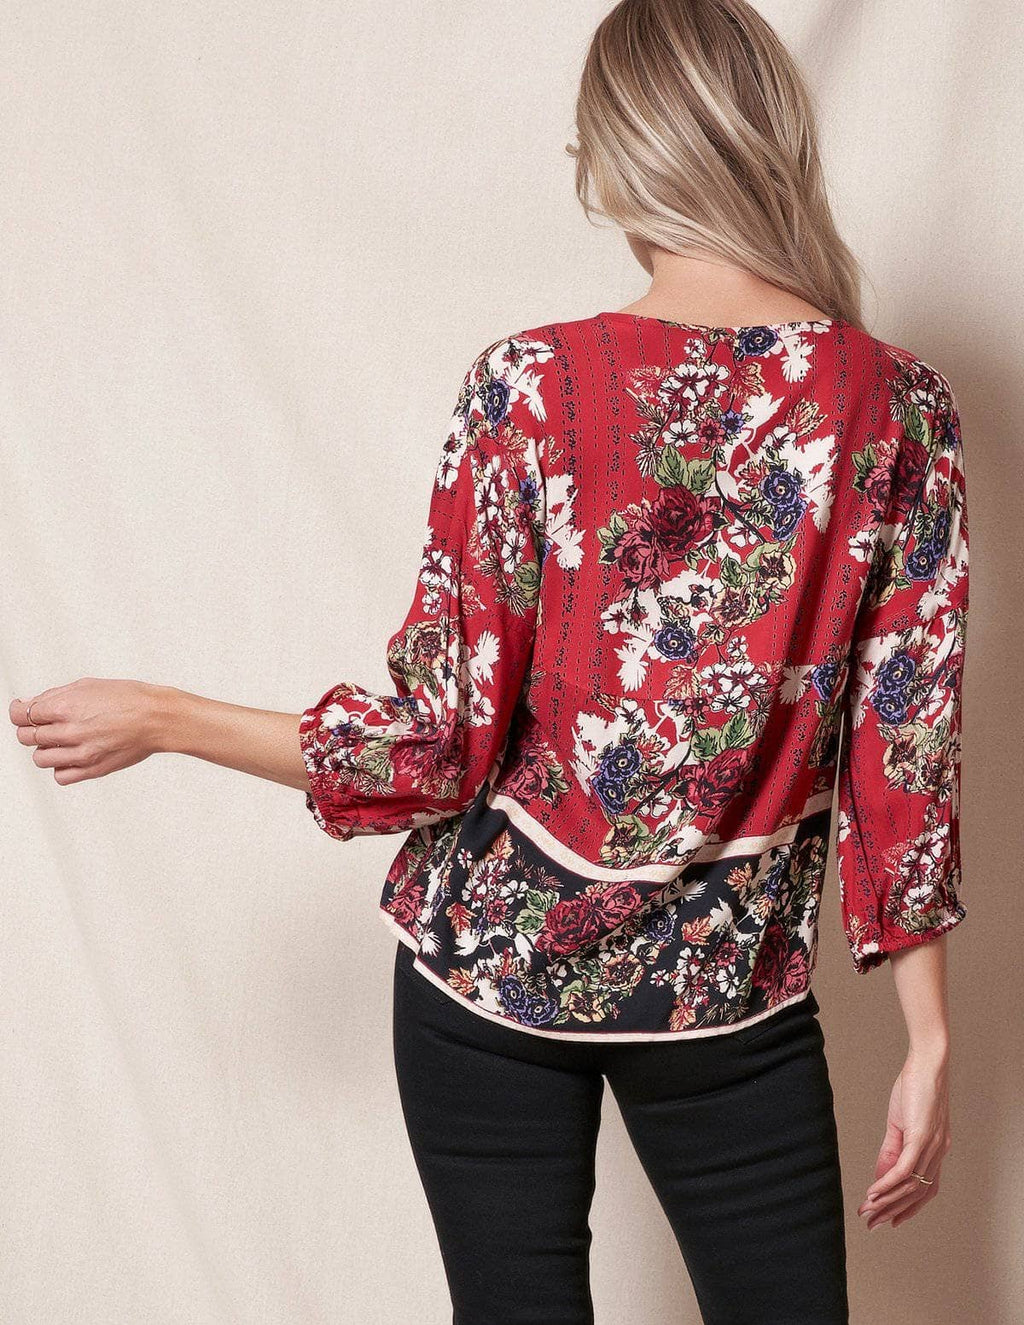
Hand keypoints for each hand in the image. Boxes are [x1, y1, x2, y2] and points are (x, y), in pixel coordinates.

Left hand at [9, 677, 169, 783]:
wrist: (158, 718)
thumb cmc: (130, 699)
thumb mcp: (89, 685)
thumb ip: (55, 696)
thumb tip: (32, 705)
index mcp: (67, 706)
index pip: (21, 715)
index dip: (18, 712)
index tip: (22, 710)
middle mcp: (71, 731)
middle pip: (26, 737)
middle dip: (31, 729)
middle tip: (44, 724)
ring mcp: (81, 753)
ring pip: (39, 759)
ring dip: (45, 749)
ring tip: (60, 741)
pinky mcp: (92, 769)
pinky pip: (60, 776)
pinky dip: (60, 767)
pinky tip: (71, 755)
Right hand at [857, 1049, 950, 1229]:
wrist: (928, 1063)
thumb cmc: (916, 1087)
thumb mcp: (900, 1122)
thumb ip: (891, 1149)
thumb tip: (881, 1174)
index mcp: (936, 1151)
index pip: (924, 1191)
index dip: (907, 1209)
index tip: (888, 1220)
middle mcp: (938, 1154)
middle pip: (916, 1194)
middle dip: (891, 1211)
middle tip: (870, 1223)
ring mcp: (932, 1147)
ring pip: (910, 1186)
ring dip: (887, 1201)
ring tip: (867, 1211)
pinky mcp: (922, 1137)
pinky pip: (904, 1168)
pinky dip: (888, 1183)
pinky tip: (873, 1191)